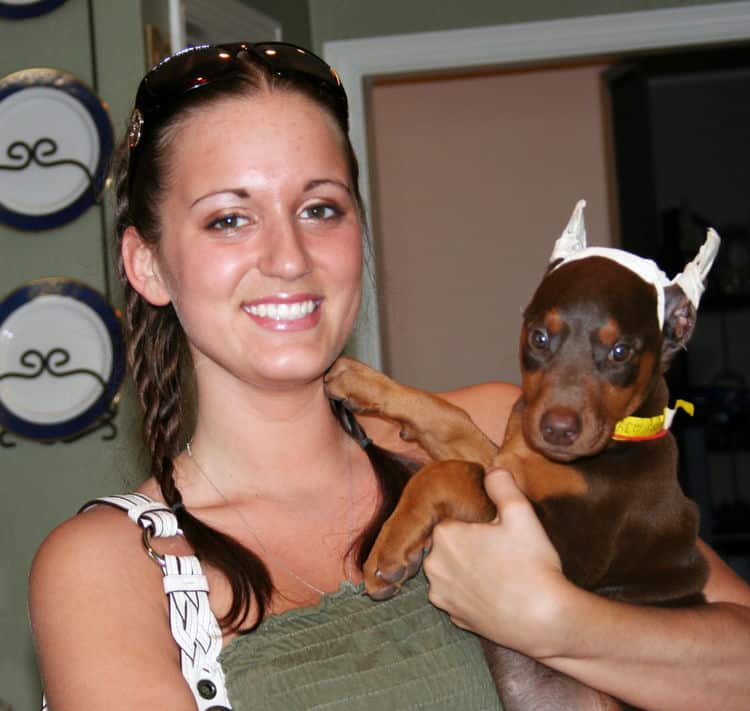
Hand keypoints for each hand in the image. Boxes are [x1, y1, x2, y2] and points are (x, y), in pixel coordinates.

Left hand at [423, 468, 571, 657]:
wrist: (544, 620)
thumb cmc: (532, 564)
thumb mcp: (521, 513)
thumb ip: (501, 484)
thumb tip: (491, 469)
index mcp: (445, 535)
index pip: (452, 518)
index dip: (475, 522)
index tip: (494, 529)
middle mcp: (434, 565)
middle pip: (449, 544)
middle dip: (469, 544)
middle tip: (500, 549)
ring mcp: (442, 594)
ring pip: (451, 570)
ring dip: (467, 568)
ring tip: (499, 570)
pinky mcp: (454, 617)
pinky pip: (459, 596)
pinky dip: (472, 593)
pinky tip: (495, 591)